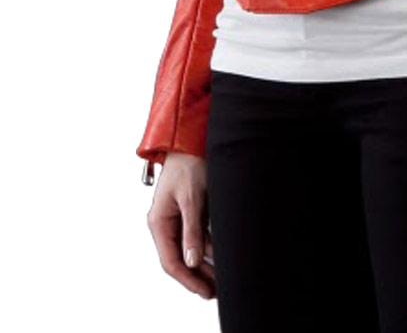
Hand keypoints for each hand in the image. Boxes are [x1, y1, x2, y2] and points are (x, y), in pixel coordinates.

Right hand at [146, 152, 215, 298]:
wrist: (193, 140)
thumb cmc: (189, 164)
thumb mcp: (192, 199)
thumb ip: (192, 230)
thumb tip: (192, 260)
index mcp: (159, 222)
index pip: (170, 261)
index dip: (188, 279)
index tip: (204, 291)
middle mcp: (166, 223)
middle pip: (181, 258)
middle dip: (198, 276)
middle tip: (216, 291)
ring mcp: (178, 218)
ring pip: (192, 249)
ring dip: (206, 264)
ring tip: (222, 279)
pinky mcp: (192, 212)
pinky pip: (199, 236)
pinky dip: (209, 248)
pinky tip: (221, 257)